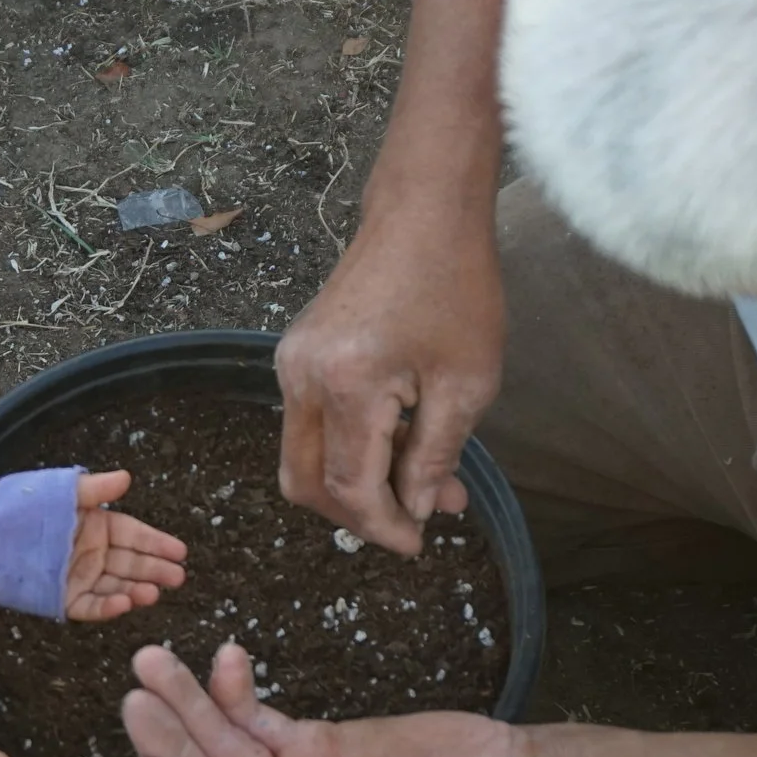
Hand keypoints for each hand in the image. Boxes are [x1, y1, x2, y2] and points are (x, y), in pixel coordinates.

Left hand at [65, 469, 187, 621]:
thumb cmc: (20, 508)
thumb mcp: (62, 493)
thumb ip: (94, 489)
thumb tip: (126, 477)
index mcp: (95, 526)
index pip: (134, 535)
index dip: (157, 542)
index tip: (180, 551)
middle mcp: (92, 553)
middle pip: (131, 563)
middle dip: (155, 570)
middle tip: (178, 577)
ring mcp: (78, 577)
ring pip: (115, 586)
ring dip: (137, 590)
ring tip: (155, 593)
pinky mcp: (62, 599)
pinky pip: (90, 605)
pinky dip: (108, 607)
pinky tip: (125, 603)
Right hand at [276, 208, 503, 553]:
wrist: (423, 212)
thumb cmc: (456, 288)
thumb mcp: (465, 382)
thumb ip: (435, 455)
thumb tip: (418, 508)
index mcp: (344, 386)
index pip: (350, 489)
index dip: (385, 527)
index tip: (421, 543)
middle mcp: (301, 377)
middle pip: (305, 483)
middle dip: (356, 516)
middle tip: (414, 520)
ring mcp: (291, 363)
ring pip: (302, 456)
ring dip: (352, 483)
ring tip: (422, 480)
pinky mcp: (296, 352)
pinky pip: (308, 422)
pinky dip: (346, 447)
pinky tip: (401, 441)